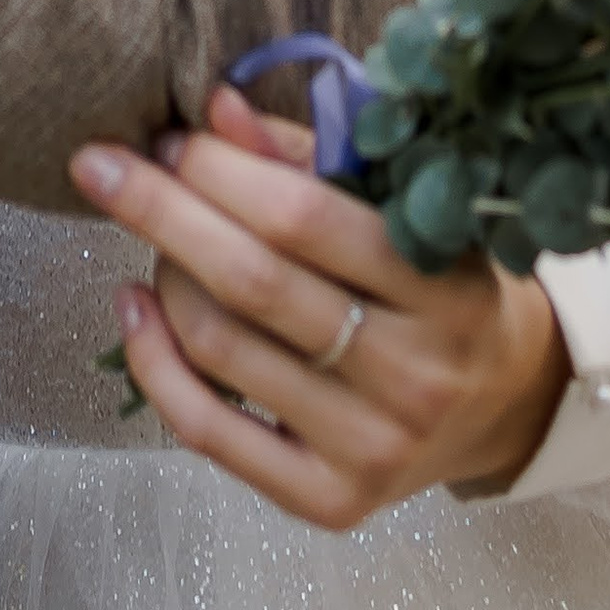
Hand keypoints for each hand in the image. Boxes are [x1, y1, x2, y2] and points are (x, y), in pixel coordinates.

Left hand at [70, 85, 571, 528]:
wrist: (507, 401)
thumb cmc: (441, 281)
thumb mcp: (399, 206)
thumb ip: (308, 157)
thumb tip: (216, 109)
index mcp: (445, 286)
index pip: (305, 218)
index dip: (221, 171)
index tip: (173, 136)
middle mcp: (414, 374)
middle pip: (252, 283)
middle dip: (161, 211)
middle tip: (102, 165)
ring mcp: (372, 447)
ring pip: (222, 349)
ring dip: (161, 276)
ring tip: (150, 237)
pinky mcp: (329, 501)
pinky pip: (208, 430)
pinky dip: (152, 363)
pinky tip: (132, 305)